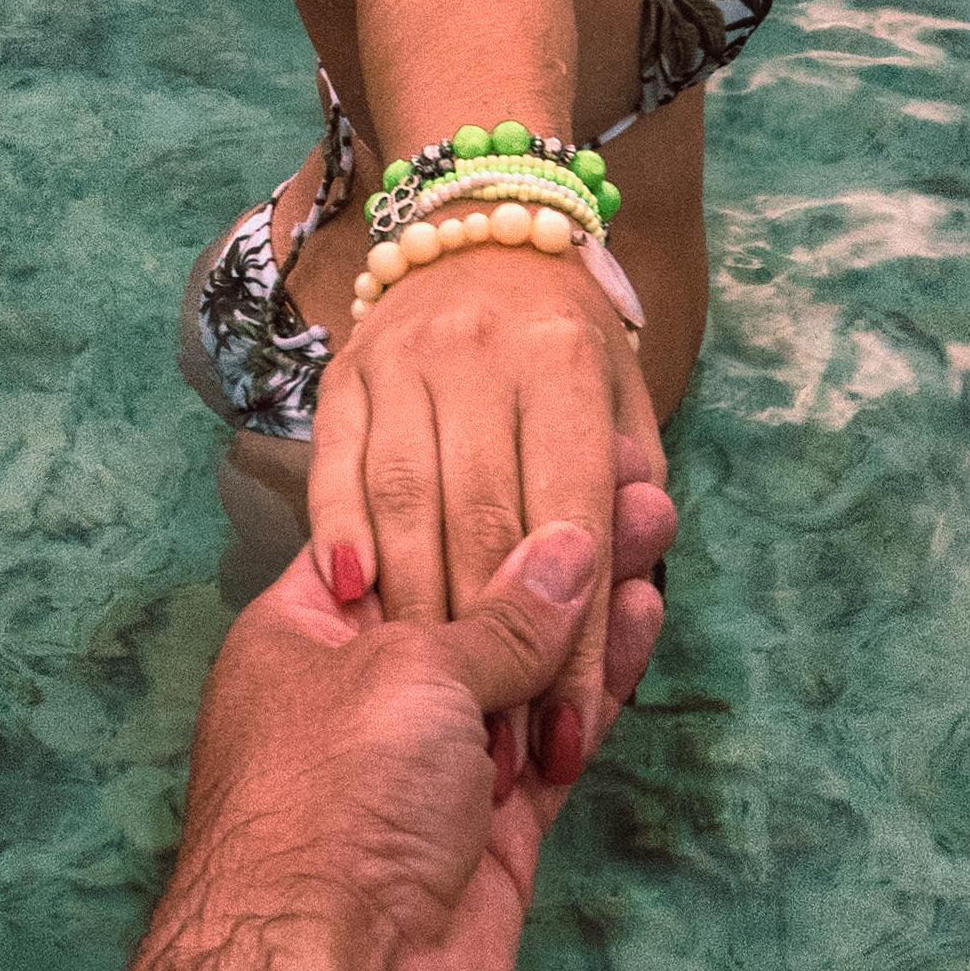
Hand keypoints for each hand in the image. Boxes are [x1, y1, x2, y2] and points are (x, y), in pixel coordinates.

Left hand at [171, 492, 672, 970]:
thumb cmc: (333, 794)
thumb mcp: (408, 670)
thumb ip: (497, 616)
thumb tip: (570, 551)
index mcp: (302, 636)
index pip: (390, 540)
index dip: (469, 493)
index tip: (544, 442)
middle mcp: (364, 694)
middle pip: (466, 603)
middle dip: (545, 547)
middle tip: (631, 483)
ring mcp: (431, 767)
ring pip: (522, 671)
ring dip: (586, 608)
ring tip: (655, 529)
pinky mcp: (492, 832)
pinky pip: (553, 741)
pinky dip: (597, 687)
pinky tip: (643, 620)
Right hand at [306, 244, 665, 776]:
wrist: (480, 220)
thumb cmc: (566, 338)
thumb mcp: (623, 397)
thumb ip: (624, 485)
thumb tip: (634, 580)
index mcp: (562, 364)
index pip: (572, 522)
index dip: (572, 638)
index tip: (570, 733)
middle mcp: (479, 356)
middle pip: (486, 522)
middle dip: (497, 650)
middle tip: (504, 750)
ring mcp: (402, 360)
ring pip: (407, 504)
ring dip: (419, 616)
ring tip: (432, 708)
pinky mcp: (343, 376)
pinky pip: (335, 469)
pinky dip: (339, 537)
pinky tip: (353, 602)